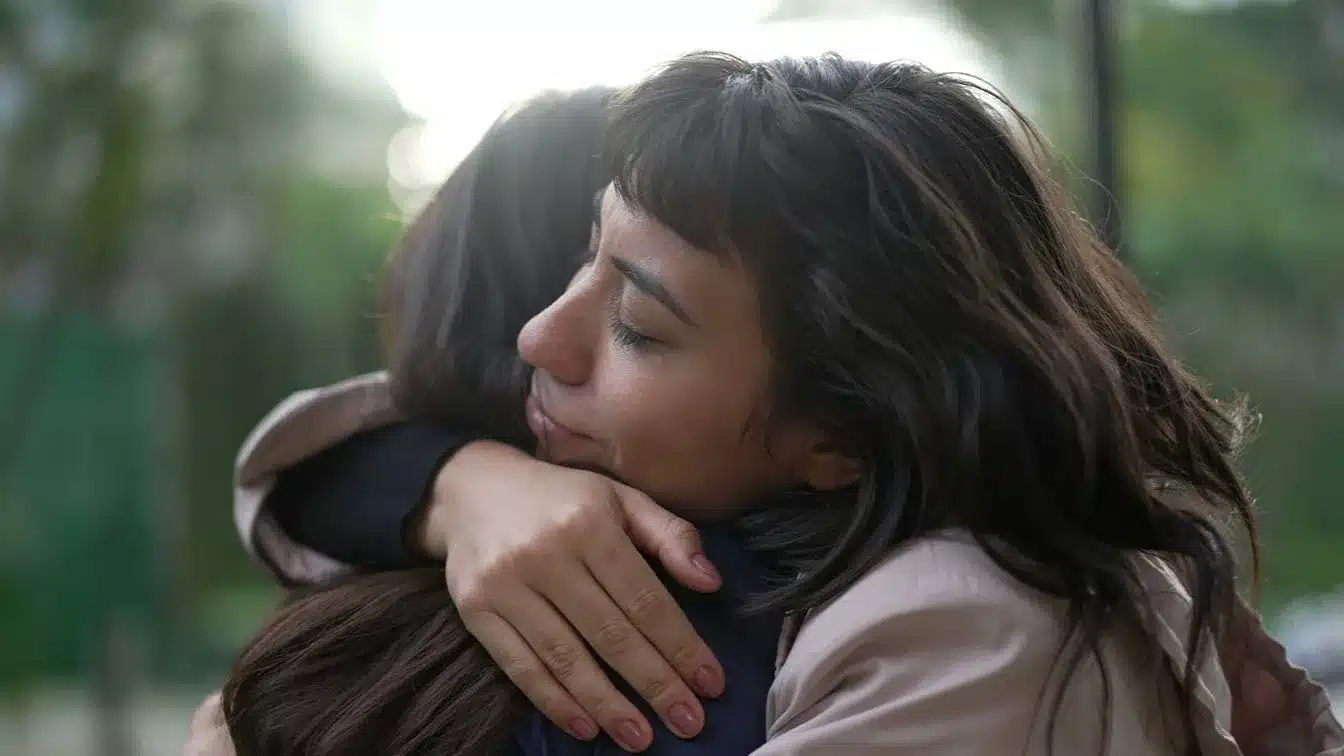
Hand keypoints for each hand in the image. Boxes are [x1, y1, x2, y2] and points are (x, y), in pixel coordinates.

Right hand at [414, 441, 725, 751]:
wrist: (471, 488)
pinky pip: (520, 666)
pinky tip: (585, 726)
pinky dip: (554, 701)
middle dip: (655, 684)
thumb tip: (712, 581)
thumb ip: (670, 534)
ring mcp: (506, 584)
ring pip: (565, 657)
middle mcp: (546, 553)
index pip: (644, 597)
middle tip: (689, 722)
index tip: (710, 683)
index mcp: (589, 522)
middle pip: (610, 633)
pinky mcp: (475, 610)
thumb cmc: (561, 498)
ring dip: (607, 705)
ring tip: (641, 737)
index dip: (680, 644)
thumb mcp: (620, 498)